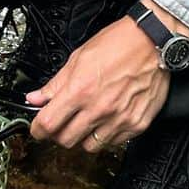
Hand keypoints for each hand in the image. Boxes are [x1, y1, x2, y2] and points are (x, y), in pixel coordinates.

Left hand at [25, 14, 170, 150]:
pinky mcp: (136, 124)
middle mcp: (98, 108)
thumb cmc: (118, 44)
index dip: (37, 130)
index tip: (38, 129)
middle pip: (66, 140)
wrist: (151, 42)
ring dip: (83, 137)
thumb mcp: (78, 58)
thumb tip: (36, 98)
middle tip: (62, 124)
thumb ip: (55, 83)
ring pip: (90, 146)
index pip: (48, 123)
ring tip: (85, 123)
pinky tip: (105, 121)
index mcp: (80, 90)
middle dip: (58, 134)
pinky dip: (106, 136)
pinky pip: (114, 143)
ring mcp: (119, 119)